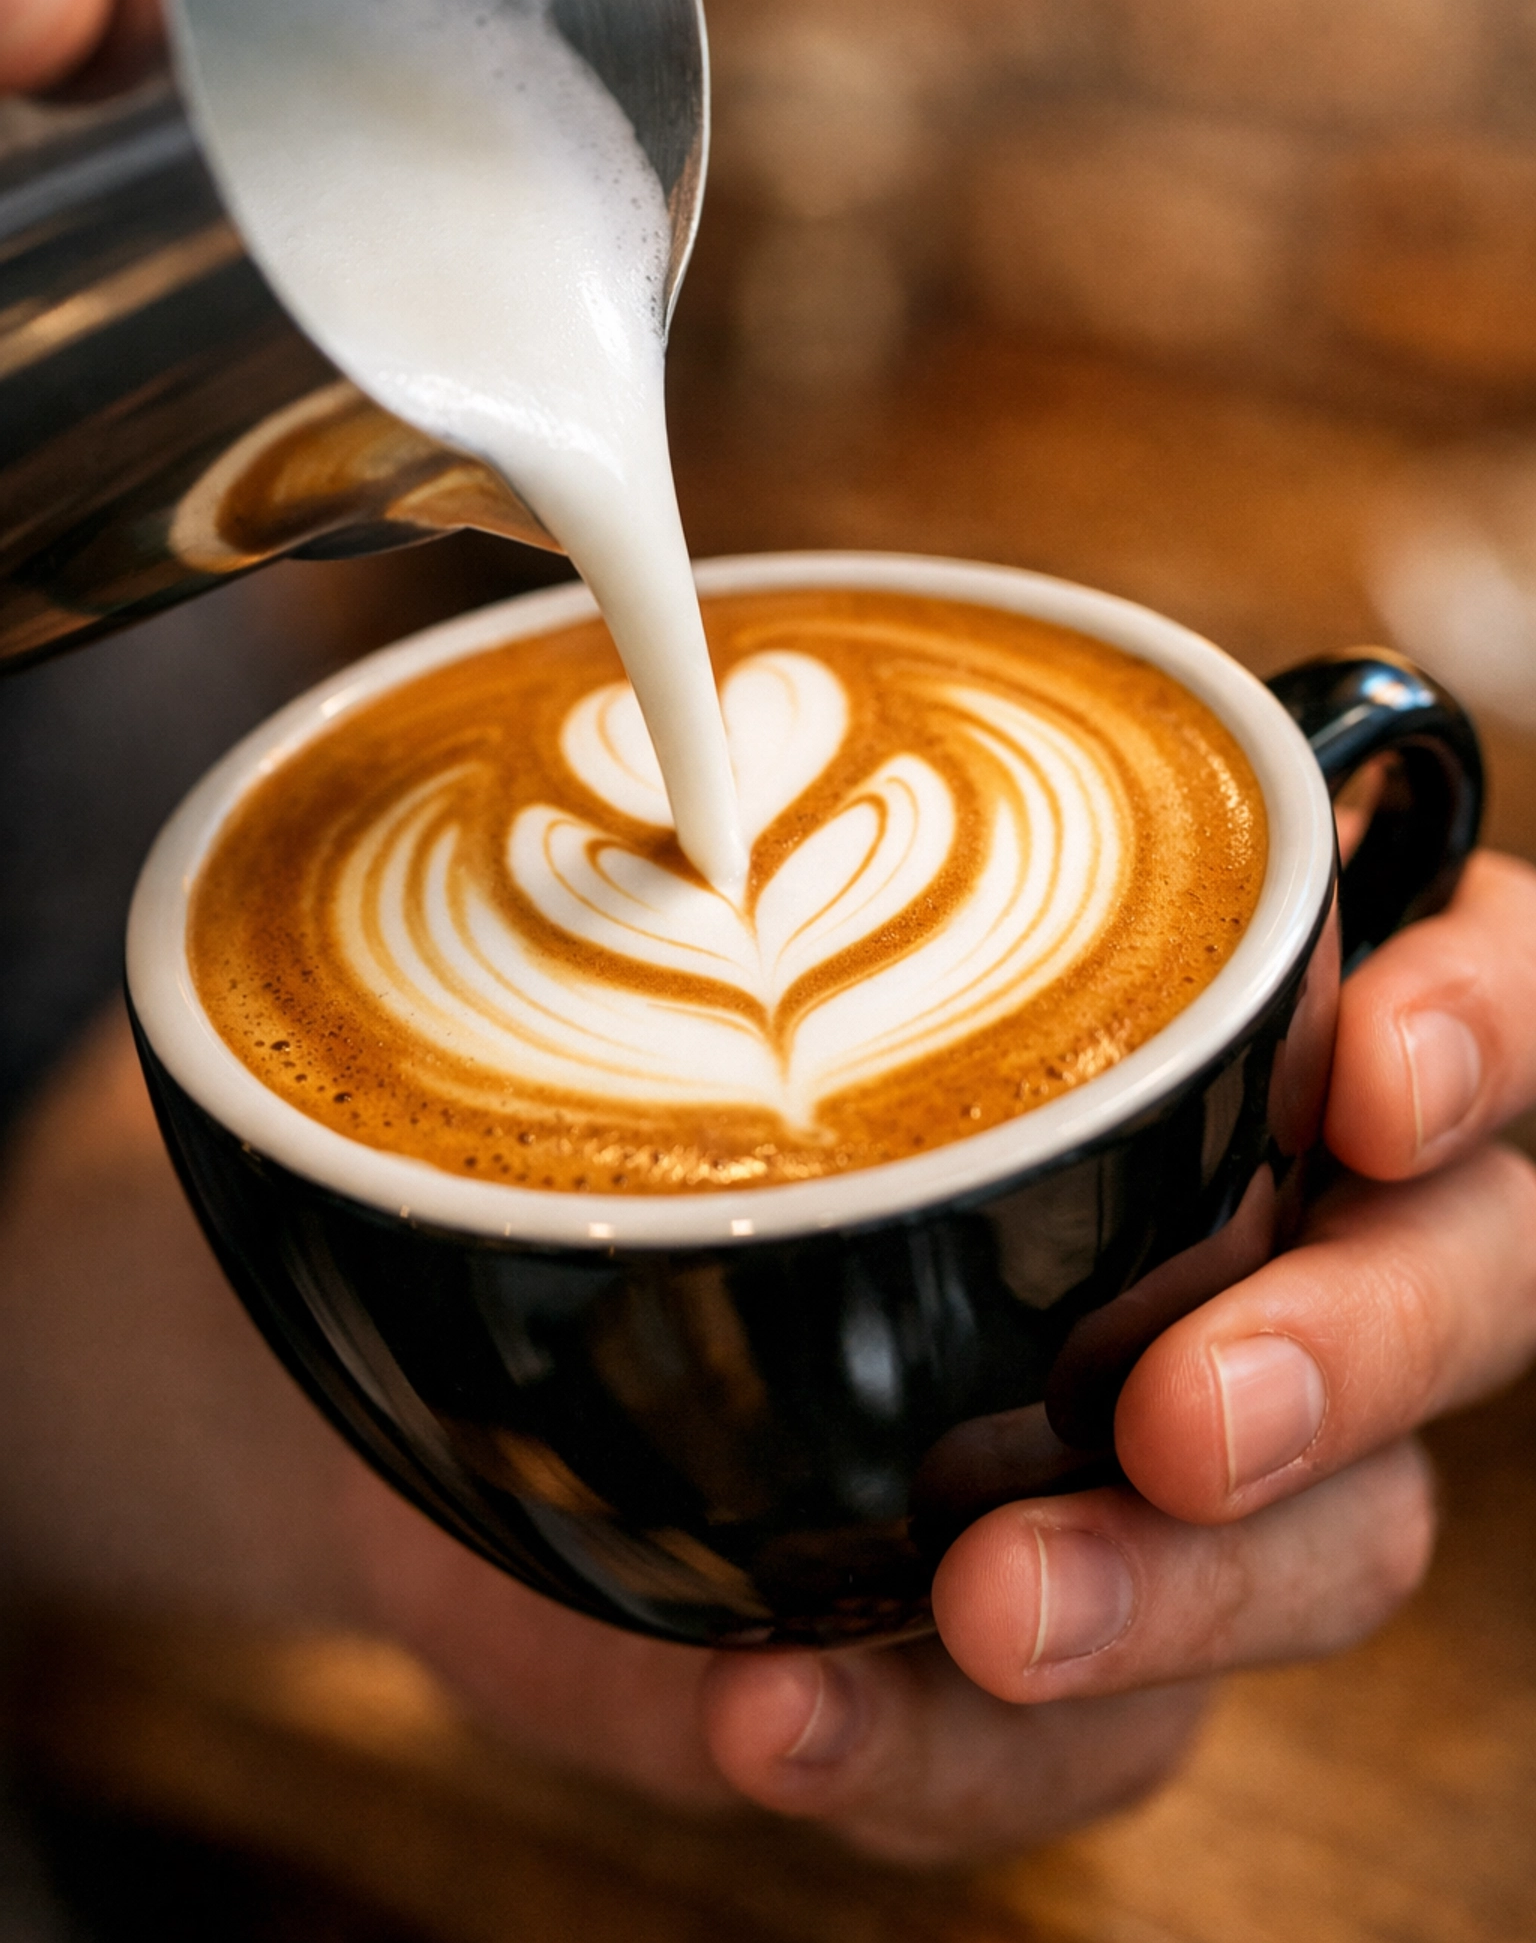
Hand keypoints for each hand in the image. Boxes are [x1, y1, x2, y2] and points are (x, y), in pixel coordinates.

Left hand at [4, 853, 1532, 1869]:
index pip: (1487, 996)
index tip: (1363, 1065)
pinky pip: (1081, 1747)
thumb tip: (688, 770)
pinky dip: (944, 1743)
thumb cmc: (631, 1077)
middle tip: (1184, 1411)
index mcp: (1242, 1018)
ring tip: (985, 1606)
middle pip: (1463, 1295)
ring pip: (1324, 1553)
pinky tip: (786, 1715)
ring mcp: (1192, 1467)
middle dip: (1359, 1348)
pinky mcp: (1073, 1662)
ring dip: (1169, 1594)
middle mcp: (1271, 1229)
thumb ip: (721, 861)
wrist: (477, 1340)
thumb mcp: (658, 928)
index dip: (1487, 1026)